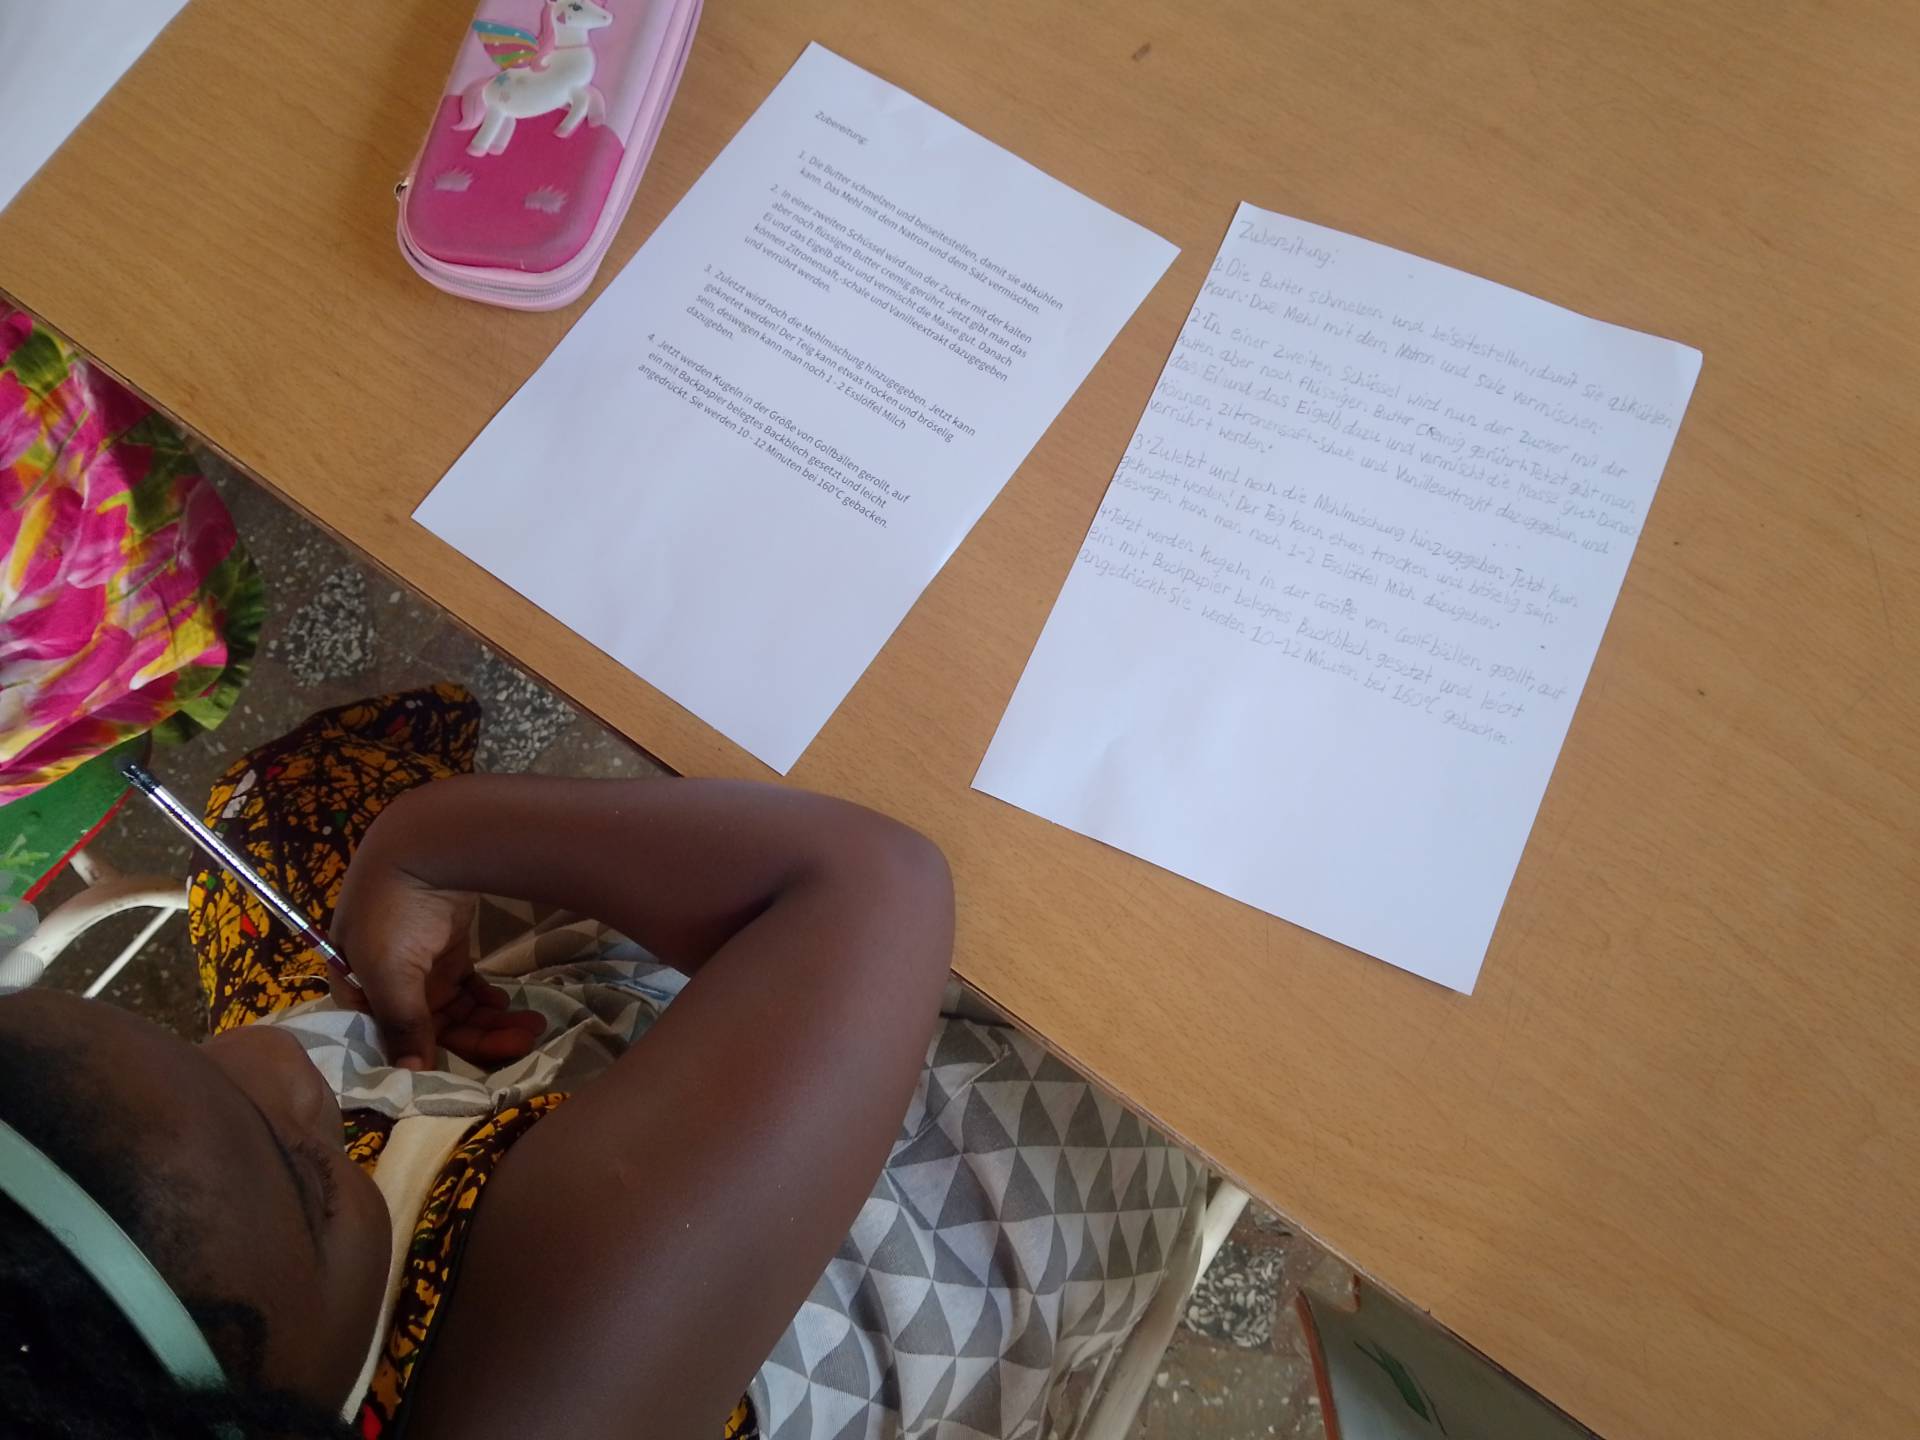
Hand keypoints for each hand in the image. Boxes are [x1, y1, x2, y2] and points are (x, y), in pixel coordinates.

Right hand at [330, 845, 544, 1070]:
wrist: (430, 842)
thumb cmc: (396, 911)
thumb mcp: (390, 971)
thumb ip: (401, 1023)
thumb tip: (409, 1074)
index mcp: (357, 988)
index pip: (386, 1037)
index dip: (422, 1058)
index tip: (466, 1074)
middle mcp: (384, 981)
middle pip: (429, 1028)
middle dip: (476, 1041)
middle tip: (522, 1046)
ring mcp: (418, 964)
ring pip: (454, 1010)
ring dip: (489, 1022)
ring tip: (531, 1028)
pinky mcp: (447, 948)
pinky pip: (466, 988)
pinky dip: (485, 1000)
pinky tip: (508, 1009)